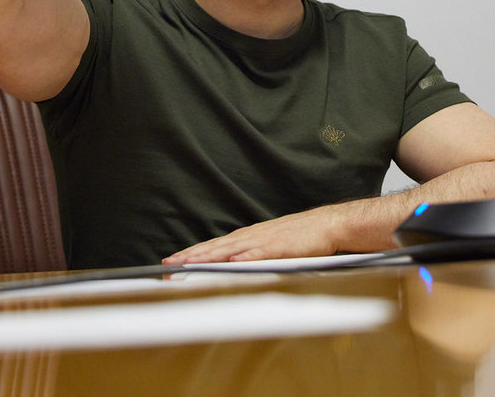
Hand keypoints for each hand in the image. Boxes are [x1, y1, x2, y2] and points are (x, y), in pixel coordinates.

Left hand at [162, 205, 351, 264]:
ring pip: (231, 249)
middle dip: (190, 256)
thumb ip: (247, 256)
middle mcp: (249, 236)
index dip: (190, 254)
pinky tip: (232, 262)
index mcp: (245, 238)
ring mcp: (264, 240)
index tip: (170, 263)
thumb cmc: (297, 238)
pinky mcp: (281, 247)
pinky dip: (245, 257)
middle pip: (214, 247)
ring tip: (190, 263)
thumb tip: (226, 268)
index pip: (212, 247)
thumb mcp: (266, 246)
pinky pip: (260, 253)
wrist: (325, 226)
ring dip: (209, 256)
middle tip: (169, 265)